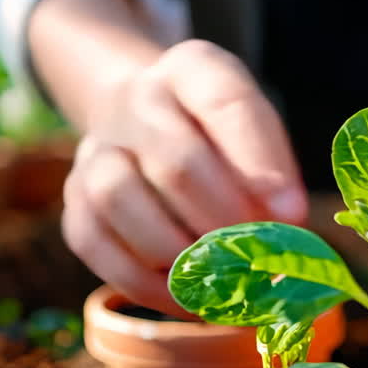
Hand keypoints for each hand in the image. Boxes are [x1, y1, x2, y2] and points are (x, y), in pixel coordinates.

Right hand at [60, 40, 306, 312]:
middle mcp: (136, 100)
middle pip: (175, 161)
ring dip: (178, 251)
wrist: (144, 118)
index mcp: (193, 69)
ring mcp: (96, 147)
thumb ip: (274, 174)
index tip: (292, 215)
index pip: (227, 103)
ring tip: (222, 278)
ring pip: (121, 199)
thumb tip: (284, 231)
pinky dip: (143, 281)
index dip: (262, 164)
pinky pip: (94, 243)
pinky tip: (187, 297)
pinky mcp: (74, 198)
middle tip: (258, 257)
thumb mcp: (256, 132)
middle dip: (224, 220)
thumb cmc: (221, 137)